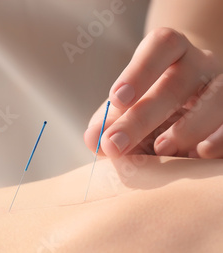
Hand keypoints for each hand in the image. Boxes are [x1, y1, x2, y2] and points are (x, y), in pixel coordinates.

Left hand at [84, 27, 222, 158]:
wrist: (187, 108)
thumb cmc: (148, 105)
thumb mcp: (124, 110)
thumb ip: (107, 123)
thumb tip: (93, 139)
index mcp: (171, 52)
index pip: (161, 45)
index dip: (139, 71)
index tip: (116, 99)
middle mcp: (201, 64)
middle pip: (178, 82)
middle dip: (144, 116)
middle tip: (116, 143)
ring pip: (216, 101)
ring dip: (186, 129)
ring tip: (160, 148)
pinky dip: (218, 141)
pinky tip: (196, 156)